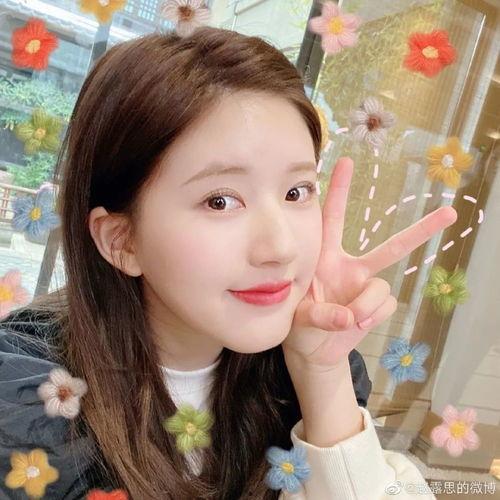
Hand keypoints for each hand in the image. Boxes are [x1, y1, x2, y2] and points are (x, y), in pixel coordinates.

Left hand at [282, 157, 456, 369]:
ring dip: (364, 306)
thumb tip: (349, 318)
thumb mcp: (298, 315)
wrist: (311, 351)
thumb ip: (320, 314)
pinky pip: (385, 307)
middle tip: (449, 211)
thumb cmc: (298, 324)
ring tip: (345, 320)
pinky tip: (354, 325)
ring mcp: (366, 288)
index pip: (332, 218)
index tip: (346, 160)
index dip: (340, 190)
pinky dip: (369, 318)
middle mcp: (351, 267)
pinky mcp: (377, 308)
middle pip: (390, 247)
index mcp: (325, 257)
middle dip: (420, 230)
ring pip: (383, 287)